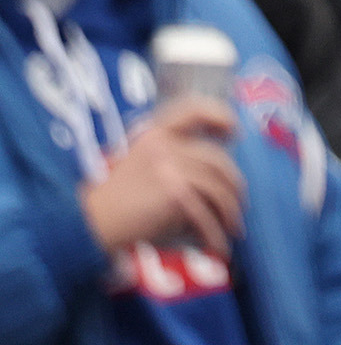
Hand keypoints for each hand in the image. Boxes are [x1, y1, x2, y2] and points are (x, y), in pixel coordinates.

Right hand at [80, 101, 241, 254]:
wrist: (85, 225)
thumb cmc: (113, 204)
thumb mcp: (138, 167)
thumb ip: (172, 161)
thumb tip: (218, 178)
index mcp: (155, 134)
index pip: (192, 110)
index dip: (218, 115)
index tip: (233, 131)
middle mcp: (165, 145)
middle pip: (217, 160)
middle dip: (232, 185)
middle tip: (237, 205)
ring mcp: (172, 167)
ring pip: (217, 187)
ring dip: (229, 212)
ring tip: (232, 229)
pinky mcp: (175, 193)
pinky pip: (205, 214)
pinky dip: (215, 233)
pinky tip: (218, 247)